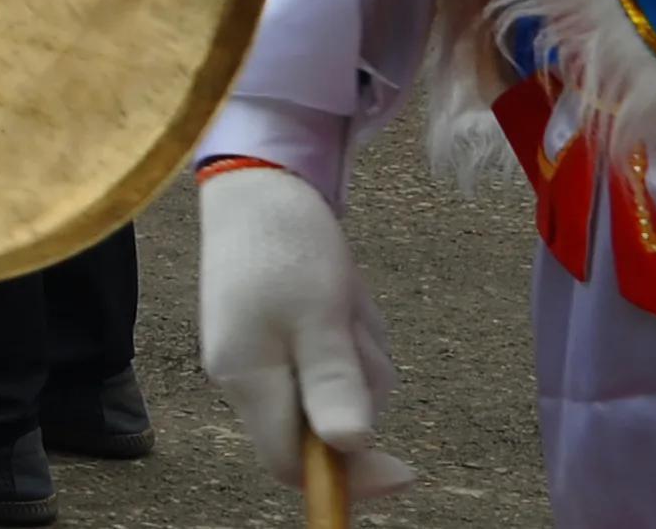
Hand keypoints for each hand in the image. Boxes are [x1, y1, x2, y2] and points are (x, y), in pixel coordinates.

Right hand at [200, 166, 414, 503]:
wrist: (258, 177)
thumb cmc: (285, 243)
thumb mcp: (320, 314)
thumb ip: (332, 384)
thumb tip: (349, 448)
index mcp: (247, 379)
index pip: (293, 465)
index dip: (350, 479)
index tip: (408, 470)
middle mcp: (248, 375)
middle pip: (324, 423)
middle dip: (359, 386)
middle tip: (355, 328)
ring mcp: (262, 350)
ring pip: (338, 386)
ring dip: (359, 352)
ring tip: (346, 298)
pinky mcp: (278, 328)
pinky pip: (333, 355)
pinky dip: (349, 331)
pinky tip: (342, 291)